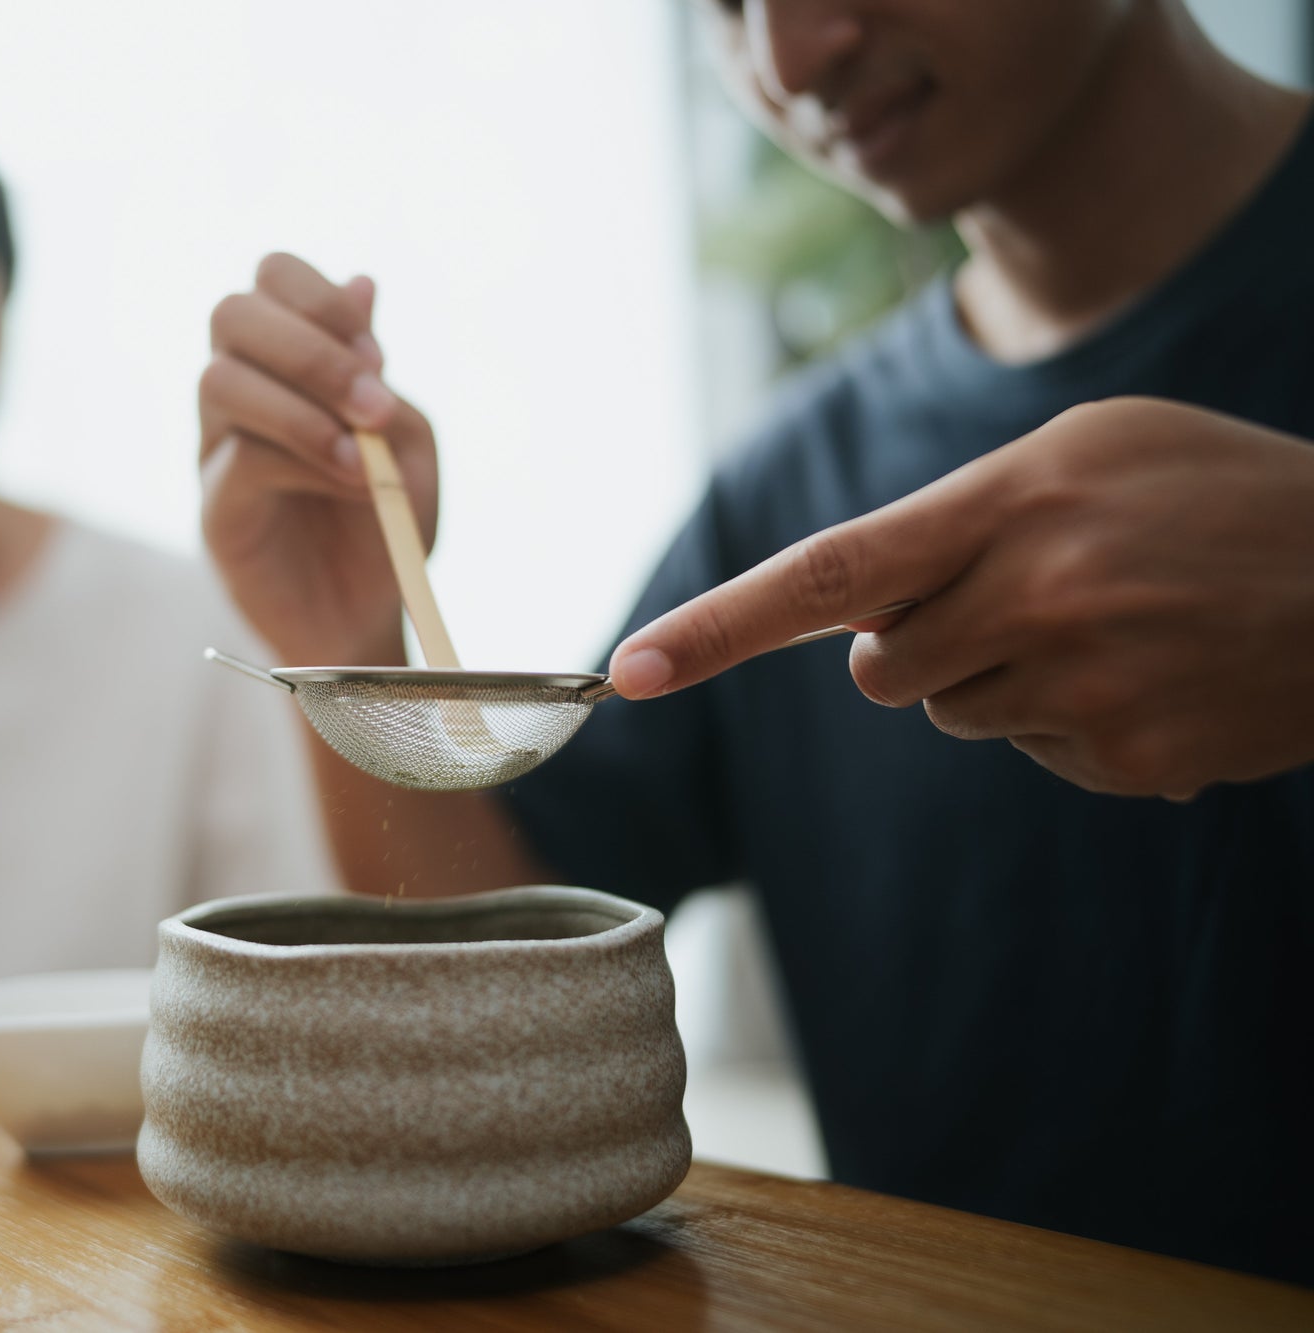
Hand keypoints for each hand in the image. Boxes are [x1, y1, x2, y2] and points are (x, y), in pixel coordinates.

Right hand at [200, 253, 439, 664]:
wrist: (372, 612)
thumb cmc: (386, 520)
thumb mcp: (407, 439)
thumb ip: (378, 371)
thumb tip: (363, 282)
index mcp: (285, 361)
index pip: (270, 279)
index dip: (318, 297)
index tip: (376, 355)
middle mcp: (240, 393)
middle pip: (230, 314)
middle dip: (308, 345)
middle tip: (372, 399)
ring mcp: (217, 449)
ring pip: (221, 380)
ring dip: (304, 406)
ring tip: (362, 452)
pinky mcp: (215, 508)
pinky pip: (240, 459)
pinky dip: (305, 460)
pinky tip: (352, 482)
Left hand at [609, 397, 1313, 796]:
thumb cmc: (1214, 493)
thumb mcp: (1089, 449)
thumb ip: (957, 517)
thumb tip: (858, 622)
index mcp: (1011, 499)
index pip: (828, 574)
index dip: (719, 627)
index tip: (630, 670)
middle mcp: (1037, 593)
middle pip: (884, 671)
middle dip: (923, 647)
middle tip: (1033, 598)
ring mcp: (1085, 684)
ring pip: (954, 714)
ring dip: (1005, 680)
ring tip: (1117, 625)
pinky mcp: (1128, 758)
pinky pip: (1035, 754)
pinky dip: (1075, 724)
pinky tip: (1155, 673)